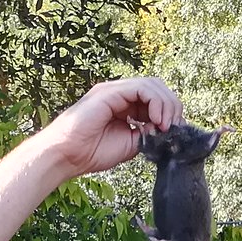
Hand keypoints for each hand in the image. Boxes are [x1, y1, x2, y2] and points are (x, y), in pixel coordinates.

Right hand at [33, 78, 184, 179]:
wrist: (67, 155)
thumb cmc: (92, 152)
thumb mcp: (131, 144)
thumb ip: (149, 133)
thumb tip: (167, 129)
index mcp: (125, 106)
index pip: (156, 98)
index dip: (170, 112)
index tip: (174, 132)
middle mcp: (120, 94)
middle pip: (157, 87)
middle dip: (172, 106)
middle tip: (173, 128)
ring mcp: (114, 91)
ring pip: (152, 85)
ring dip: (166, 105)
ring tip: (165, 126)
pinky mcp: (110, 92)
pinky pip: (141, 88)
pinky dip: (155, 102)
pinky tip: (156, 120)